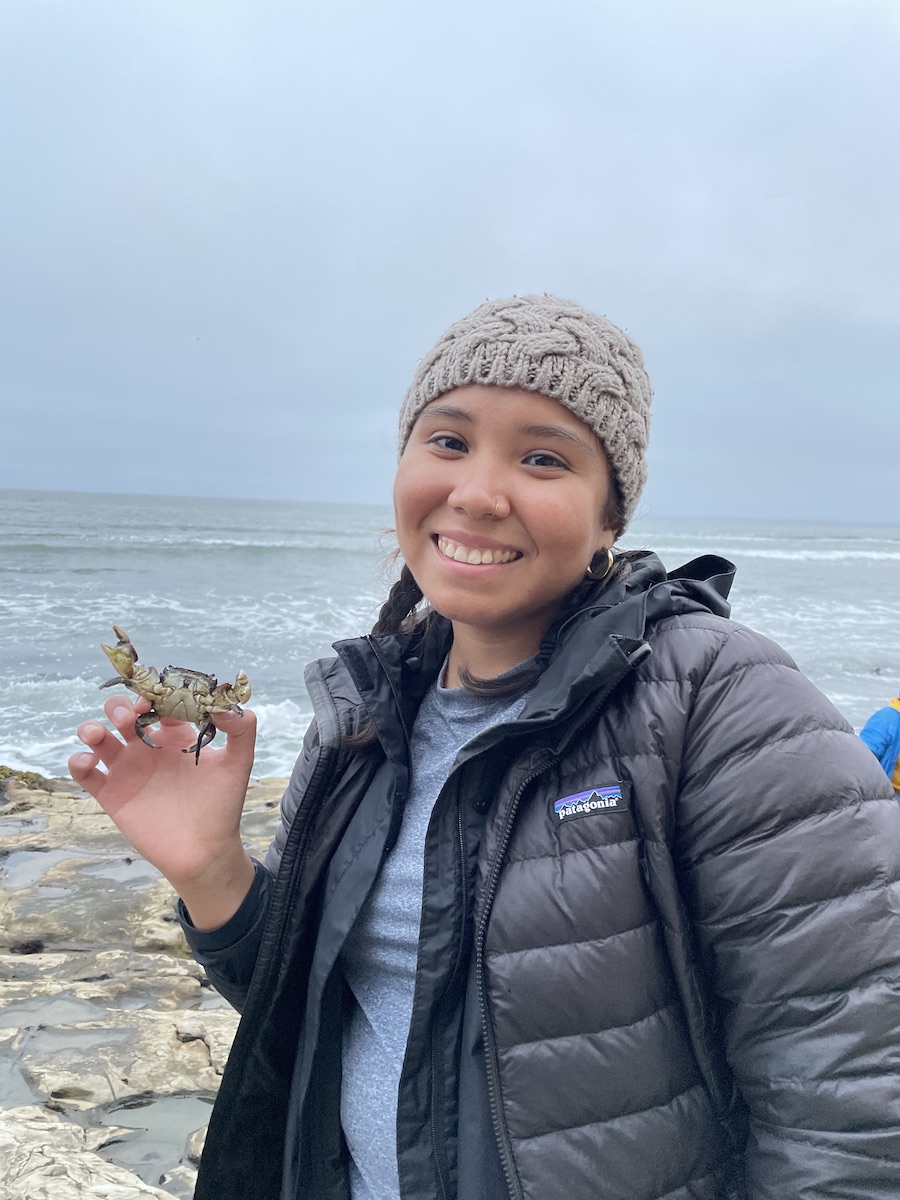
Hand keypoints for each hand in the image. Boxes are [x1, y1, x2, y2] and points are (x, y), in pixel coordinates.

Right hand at [69, 696, 256, 909]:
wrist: (204, 851)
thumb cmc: (222, 806)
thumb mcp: (239, 763)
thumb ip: (242, 730)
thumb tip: (226, 705)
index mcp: (176, 736)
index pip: (157, 703)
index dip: (153, 695)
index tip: (156, 699)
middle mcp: (148, 748)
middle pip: (122, 714)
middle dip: (119, 708)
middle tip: (128, 717)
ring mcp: (128, 770)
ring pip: (98, 738)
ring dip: (91, 728)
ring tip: (98, 735)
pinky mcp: (111, 794)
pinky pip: (86, 773)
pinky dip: (79, 762)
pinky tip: (89, 762)